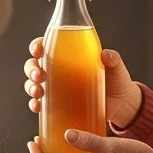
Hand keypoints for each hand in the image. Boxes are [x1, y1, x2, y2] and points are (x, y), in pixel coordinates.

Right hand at [24, 37, 142, 126]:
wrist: (122, 105)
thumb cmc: (117, 81)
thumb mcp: (116, 68)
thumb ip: (113, 59)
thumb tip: (105, 54)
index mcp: (69, 56)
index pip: (48, 46)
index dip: (37, 46)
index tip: (38, 50)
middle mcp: (59, 70)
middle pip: (35, 65)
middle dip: (31, 69)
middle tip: (39, 76)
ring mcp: (58, 88)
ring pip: (34, 84)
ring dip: (30, 87)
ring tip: (38, 92)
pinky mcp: (59, 105)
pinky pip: (41, 103)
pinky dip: (35, 104)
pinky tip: (38, 107)